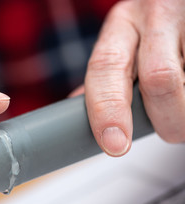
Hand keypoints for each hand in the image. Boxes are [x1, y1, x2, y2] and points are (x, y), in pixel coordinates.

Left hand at [85, 0, 184, 155]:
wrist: (181, 2)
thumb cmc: (151, 30)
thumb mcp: (123, 42)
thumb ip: (106, 76)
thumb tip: (76, 113)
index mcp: (122, 24)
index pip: (106, 67)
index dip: (107, 110)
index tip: (114, 144)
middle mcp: (154, 15)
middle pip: (158, 79)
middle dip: (164, 119)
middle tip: (169, 131)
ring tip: (182, 110)